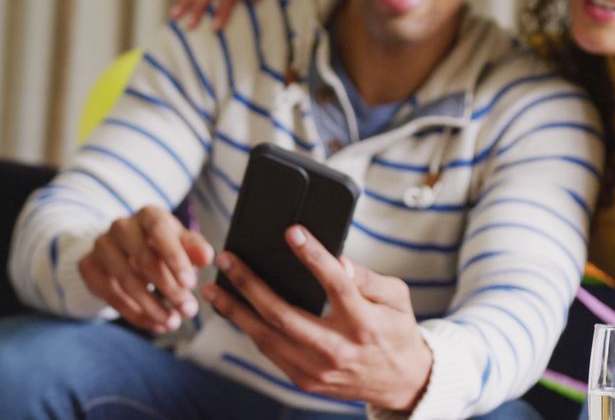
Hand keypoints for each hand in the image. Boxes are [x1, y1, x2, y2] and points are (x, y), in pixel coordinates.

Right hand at [79, 206, 214, 332]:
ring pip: (126, 280)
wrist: (123, 248)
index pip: (159, 231)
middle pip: (143, 259)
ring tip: (173, 322)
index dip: (175, 257)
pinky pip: (110, 295)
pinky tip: (154, 324)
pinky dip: (135, 314)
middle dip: (169, 289)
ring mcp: (102, 246)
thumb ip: (194, 249)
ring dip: (152, 306)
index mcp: (148, 215)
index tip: (191, 284)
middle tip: (189, 310)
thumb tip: (207, 257)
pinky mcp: (89, 267)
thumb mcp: (182, 243)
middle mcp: (121, 227)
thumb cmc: (162, 245)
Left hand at [202, 225, 432, 410]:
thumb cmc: (395, 330)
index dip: (313, 256)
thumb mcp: (397, 298)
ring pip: (266, 337)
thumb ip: (369, 278)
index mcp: (365, 323)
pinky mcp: (305, 380)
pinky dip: (250, 329)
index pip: (336, 284)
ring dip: (235, 310)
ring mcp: (318, 369)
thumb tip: (340, 261)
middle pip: (284, 313)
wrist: (401, 382)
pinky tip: (235, 310)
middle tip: (228, 258)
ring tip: (213, 288)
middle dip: (250, 284)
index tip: (292, 232)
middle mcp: (338, 349)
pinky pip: (270, 352)